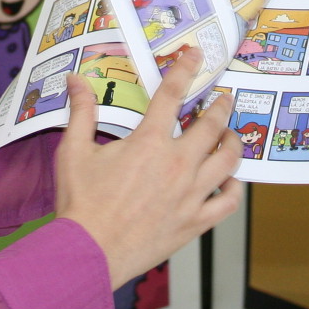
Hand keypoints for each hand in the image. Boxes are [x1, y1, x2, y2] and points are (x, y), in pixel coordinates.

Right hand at [54, 49, 242, 288]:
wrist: (89, 252)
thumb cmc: (81, 203)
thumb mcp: (73, 151)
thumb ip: (81, 112)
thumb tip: (75, 80)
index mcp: (149, 143)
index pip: (172, 94)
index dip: (185, 69)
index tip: (195, 56)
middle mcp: (177, 164)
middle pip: (212, 125)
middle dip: (221, 106)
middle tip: (222, 99)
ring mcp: (191, 194)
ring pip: (229, 160)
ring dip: (233, 142)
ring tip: (229, 135)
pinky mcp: (196, 221)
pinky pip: (229, 201)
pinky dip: (235, 188)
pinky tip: (230, 181)